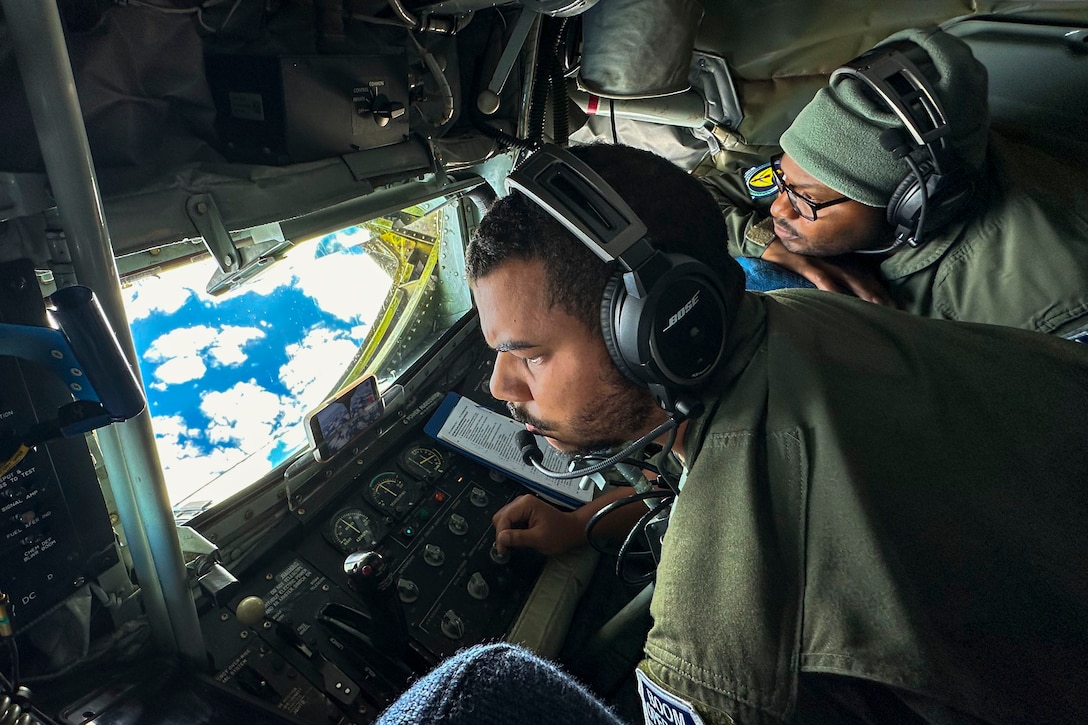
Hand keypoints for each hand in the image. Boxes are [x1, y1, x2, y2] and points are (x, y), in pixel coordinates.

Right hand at [492, 494, 587, 556]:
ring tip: (510, 545)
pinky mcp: (524, 512)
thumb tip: (501, 538)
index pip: (504, 518)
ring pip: (504, 519)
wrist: (572, 530)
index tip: (502, 549)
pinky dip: (510, 531)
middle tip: (505, 548)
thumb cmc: (560, 533)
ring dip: (505, 532)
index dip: (500, 534)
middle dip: (501, 533)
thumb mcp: (538, 539)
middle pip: (501, 517)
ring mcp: (523, 506)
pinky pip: (511, 521)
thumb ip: (518, 538)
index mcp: (526, 504)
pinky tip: (515, 539)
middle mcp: (522, 502)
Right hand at [760, 240, 894, 305]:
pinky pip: (820, 277)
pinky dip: (831, 288)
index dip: (880, 288)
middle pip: (862, 277)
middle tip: (894, 309)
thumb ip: (827, 273)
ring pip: (847, 277)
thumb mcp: (813, 262)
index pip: (865, 274)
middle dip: (878, 294)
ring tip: (876, 306)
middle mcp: (833, 259)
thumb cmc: (789, 254)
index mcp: (836, 259)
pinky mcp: (803, 263)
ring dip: (863, 292)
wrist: (764, 239)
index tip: (894, 304)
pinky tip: (840, 298)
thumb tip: (841, 292)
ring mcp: (819, 260)